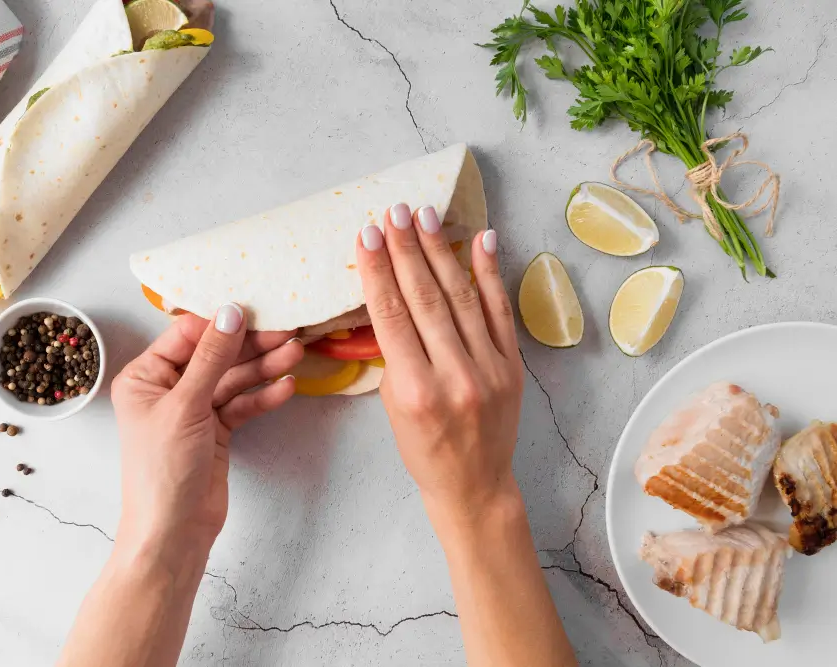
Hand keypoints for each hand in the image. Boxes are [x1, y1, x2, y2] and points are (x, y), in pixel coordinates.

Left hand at [110, 308, 302, 561]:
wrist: (173, 532)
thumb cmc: (163, 470)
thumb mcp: (186, 406)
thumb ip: (211, 358)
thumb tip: (230, 313)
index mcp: (144, 376)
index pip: (187, 336)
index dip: (221, 324)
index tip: (256, 311)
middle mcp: (167, 389)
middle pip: (215, 356)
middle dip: (251, 346)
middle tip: (287, 333)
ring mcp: (193, 411)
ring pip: (233, 380)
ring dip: (263, 368)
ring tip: (296, 354)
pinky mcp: (215, 431)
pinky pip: (242, 405)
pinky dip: (262, 396)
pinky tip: (286, 386)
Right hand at [356, 203, 522, 530]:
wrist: (474, 485)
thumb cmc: (423, 450)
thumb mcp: (394, 408)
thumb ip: (395, 354)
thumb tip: (393, 296)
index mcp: (416, 390)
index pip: (391, 316)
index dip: (378, 271)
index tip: (367, 235)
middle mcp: (455, 375)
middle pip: (426, 298)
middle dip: (407, 250)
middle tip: (395, 212)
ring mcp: (490, 368)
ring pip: (462, 298)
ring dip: (442, 252)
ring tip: (427, 216)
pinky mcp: (513, 366)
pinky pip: (501, 311)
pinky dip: (491, 274)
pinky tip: (482, 240)